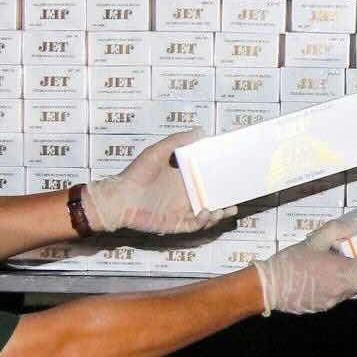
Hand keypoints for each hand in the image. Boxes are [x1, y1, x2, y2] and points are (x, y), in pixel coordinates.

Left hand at [87, 132, 235, 234]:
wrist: (119, 198)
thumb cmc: (136, 173)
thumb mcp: (157, 152)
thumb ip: (178, 141)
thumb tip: (201, 131)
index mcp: (185, 179)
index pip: (209, 179)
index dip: (223, 179)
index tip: (236, 174)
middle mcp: (187, 195)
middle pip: (213, 199)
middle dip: (227, 201)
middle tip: (237, 199)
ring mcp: (182, 211)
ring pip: (208, 215)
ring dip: (219, 213)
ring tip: (227, 209)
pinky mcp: (176, 224)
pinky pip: (195, 225)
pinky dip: (204, 221)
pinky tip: (207, 212)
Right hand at [252, 220, 356, 313]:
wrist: (271, 286)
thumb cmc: (293, 262)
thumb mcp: (315, 240)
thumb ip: (337, 230)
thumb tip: (355, 226)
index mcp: (344, 272)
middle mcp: (342, 289)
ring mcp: (333, 301)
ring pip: (351, 291)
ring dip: (351, 281)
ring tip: (339, 269)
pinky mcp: (323, 307)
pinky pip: (337, 297)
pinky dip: (337, 288)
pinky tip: (324, 280)